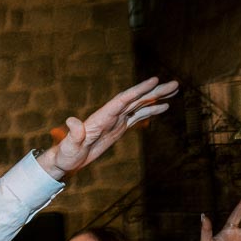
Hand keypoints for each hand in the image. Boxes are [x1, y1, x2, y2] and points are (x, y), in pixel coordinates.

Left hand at [37, 77, 178, 178]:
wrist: (66, 160)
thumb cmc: (66, 154)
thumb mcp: (69, 146)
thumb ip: (73, 134)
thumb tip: (71, 121)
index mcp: (101, 117)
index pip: (122, 100)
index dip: (138, 90)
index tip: (154, 80)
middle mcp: (110, 115)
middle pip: (135, 100)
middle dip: (155, 91)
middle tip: (175, 83)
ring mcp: (115, 121)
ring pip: (139, 106)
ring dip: (156, 98)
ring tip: (174, 89)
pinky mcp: (118, 128)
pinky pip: (136, 117)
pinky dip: (150, 110)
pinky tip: (163, 107)